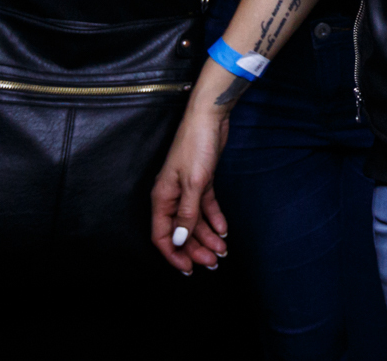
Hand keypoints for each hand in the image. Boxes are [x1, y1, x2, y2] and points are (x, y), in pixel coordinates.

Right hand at [150, 100, 230, 273]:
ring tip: (222, 250)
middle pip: (181, 231)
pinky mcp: (202, 181)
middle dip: (196, 249)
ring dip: (207, 236)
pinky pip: (206, 207)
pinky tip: (224, 231)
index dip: (174, 254)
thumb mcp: (195, 183)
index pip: (162, 235)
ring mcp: (187, 189)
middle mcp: (172, 196)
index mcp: (162, 197)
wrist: (210, 117)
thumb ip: (187, 213)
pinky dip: (214, 219)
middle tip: (213, 262)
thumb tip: (180, 240)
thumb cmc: (196, 145)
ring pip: (195, 220)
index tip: (188, 269)